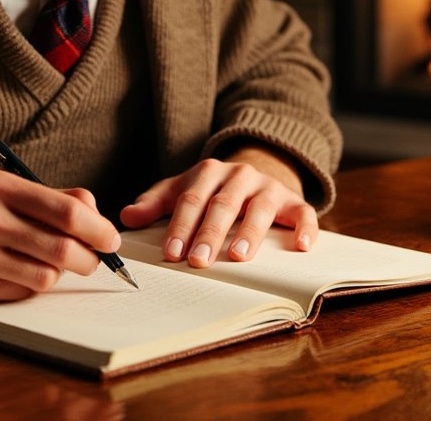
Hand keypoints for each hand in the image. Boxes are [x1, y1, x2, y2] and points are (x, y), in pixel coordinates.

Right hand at [0, 170, 121, 304]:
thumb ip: (43, 195)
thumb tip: (93, 209)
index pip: (65, 208)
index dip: (97, 227)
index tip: (111, 239)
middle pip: (62, 246)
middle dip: (89, 258)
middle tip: (95, 261)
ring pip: (45, 274)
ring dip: (56, 273)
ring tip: (48, 264)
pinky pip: (20, 293)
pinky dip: (29, 286)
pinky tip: (16, 273)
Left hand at [119, 146, 316, 267]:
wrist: (257, 169)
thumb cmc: (213, 189)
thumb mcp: (182, 189)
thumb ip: (155, 203)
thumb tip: (126, 217)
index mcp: (208, 171)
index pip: (191, 199)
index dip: (180, 226)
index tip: (171, 252)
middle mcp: (239, 175)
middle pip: (222, 205)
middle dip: (209, 234)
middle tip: (198, 261)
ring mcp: (268, 187)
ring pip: (259, 209)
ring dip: (249, 233)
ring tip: (238, 257)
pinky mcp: (293, 201)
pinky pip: (303, 213)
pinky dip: (305, 228)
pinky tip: (302, 246)